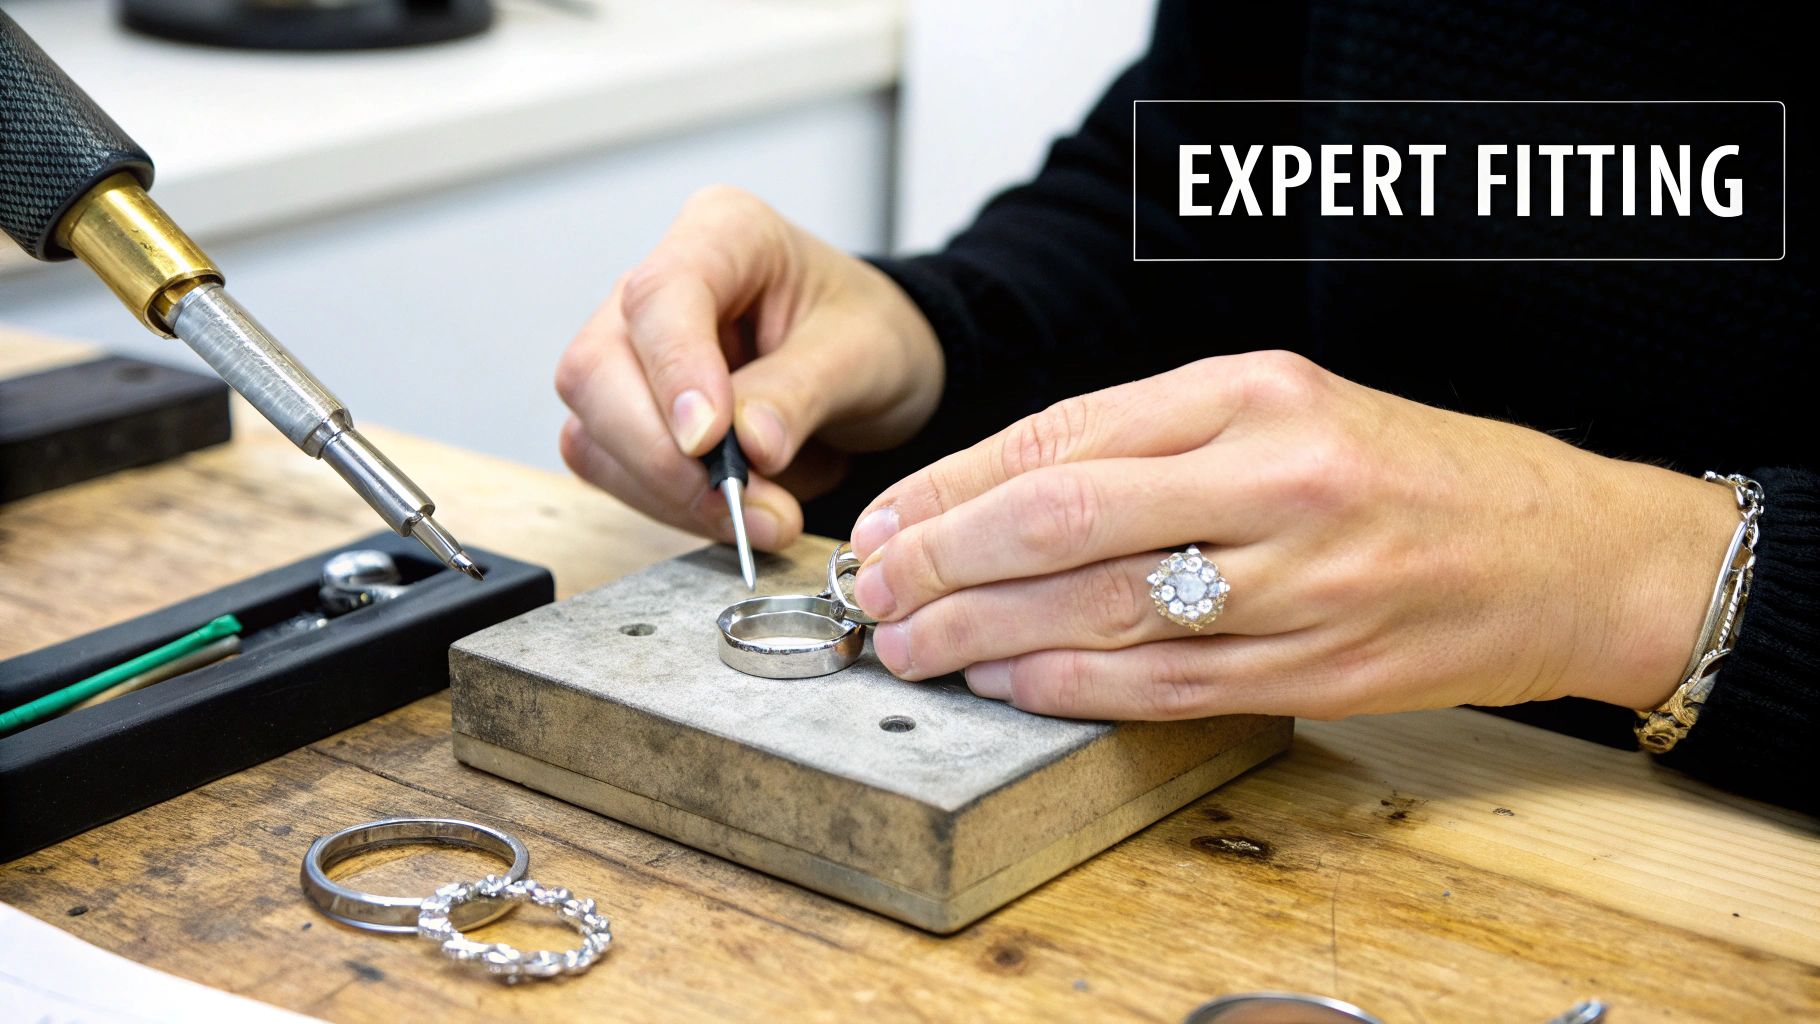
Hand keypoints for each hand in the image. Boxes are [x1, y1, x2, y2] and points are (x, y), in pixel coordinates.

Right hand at [555, 186, 943, 547]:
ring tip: (763, 519)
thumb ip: (800, 393)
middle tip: (746, 506)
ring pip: (594, 429)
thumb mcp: (863, 354)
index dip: (674, 370)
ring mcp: (630, 351)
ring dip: (668, 492)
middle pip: (598, 369)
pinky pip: (611, 468)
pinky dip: (666, 504)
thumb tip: (750, 447)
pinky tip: (731, 515)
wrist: (869, 371)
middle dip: (663, 455)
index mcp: (723, 233)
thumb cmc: (868, 335)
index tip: (708, 441)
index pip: (660, 295)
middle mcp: (657, 287)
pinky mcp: (625, 413)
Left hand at [847, 351, 1737, 719]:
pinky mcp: (1319, 664)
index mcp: (1254, 390)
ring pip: (1101, 610)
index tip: (888, 519)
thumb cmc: (1413, 470)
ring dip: (986, 634)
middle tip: (873, 591)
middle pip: (1061, 521)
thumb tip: (1001, 491)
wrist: (1568, 552)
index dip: (955, 486)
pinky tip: (1009, 686)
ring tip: (912, 646)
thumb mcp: (1289, 406)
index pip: (1064, 437)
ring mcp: (1300, 579)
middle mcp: (1272, 475)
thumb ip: (1154, 440)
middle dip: (943, 561)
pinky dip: (1072, 688)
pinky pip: (1165, 684)